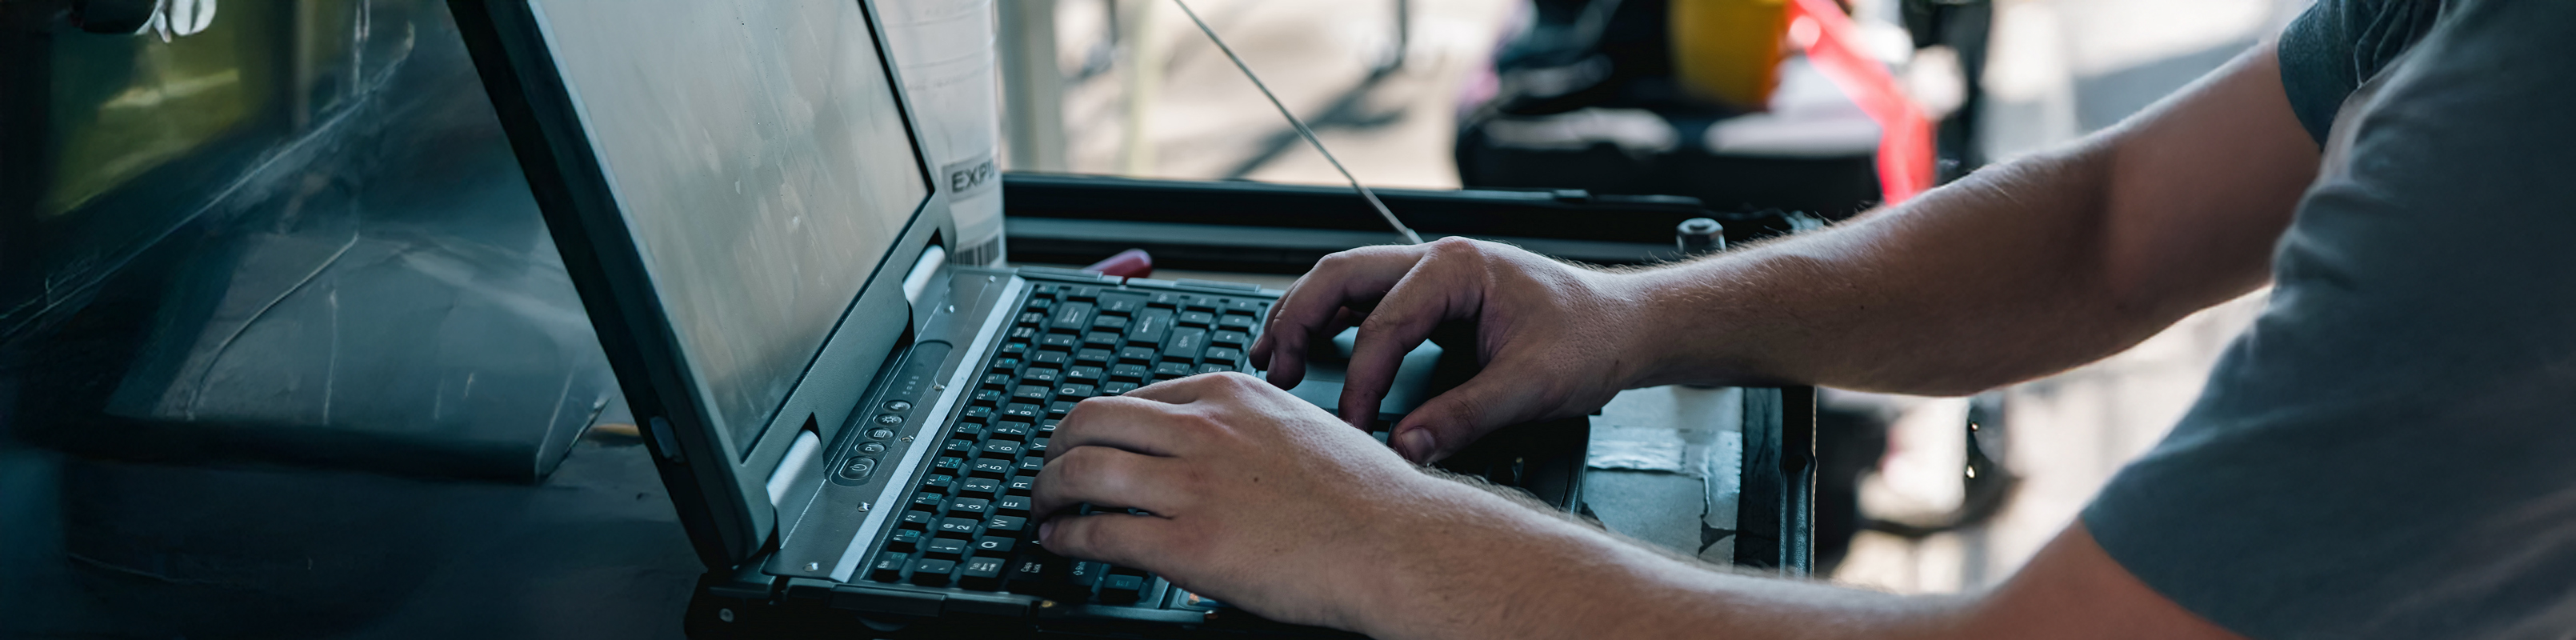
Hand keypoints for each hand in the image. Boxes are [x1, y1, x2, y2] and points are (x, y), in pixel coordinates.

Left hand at [1031, 373, 1506, 631]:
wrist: (1398, 543)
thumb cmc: (1368, 496)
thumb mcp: (1301, 426)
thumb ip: (1246, 426)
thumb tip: (1210, 445)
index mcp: (1230, 394)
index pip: (1134, 396)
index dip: (1097, 424)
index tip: (1087, 443)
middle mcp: (1203, 429)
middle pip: (1090, 421)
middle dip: (1055, 449)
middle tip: (1046, 472)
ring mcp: (1192, 484)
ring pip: (1081, 472)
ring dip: (1046, 492)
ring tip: (1040, 508)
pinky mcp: (1188, 543)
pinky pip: (1100, 532)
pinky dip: (1066, 537)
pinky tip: (1060, 542)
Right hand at [1250, 237, 1657, 461]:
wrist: (1626, 324)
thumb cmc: (1590, 338)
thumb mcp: (1532, 385)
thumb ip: (1465, 416)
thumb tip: (1406, 449)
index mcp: (1459, 267)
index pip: (1385, 322)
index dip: (1362, 378)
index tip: (1354, 425)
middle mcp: (1437, 261)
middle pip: (1340, 276)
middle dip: (1299, 321)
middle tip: (1275, 371)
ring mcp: (1432, 276)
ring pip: (1345, 282)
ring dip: (1305, 316)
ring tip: (1274, 358)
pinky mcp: (1433, 299)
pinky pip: (1366, 301)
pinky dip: (1332, 324)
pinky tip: (1315, 353)